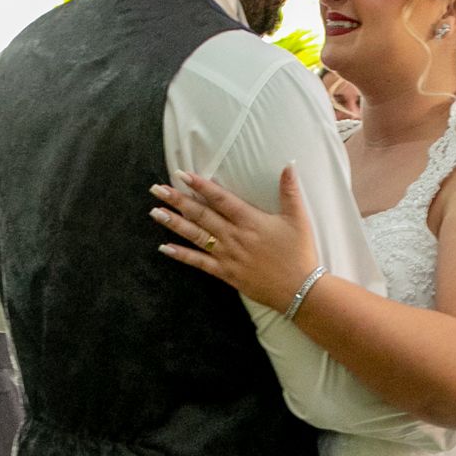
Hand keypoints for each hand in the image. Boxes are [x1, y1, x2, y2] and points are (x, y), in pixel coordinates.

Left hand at [150, 168, 319, 311]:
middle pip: (201, 214)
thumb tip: (289, 165)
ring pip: (196, 235)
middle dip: (178, 200)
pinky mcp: (226, 272)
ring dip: (174, 223)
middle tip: (156, 189)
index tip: (182, 174)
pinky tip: (164, 247)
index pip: (221, 199)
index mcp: (251, 221)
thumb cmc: (300, 253)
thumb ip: (290, 191)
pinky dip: (181, 255)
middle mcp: (234, 236)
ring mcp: (227, 255)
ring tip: (155, 212)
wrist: (300, 289)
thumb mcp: (299, 219)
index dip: (200, 185)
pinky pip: (199, 262)